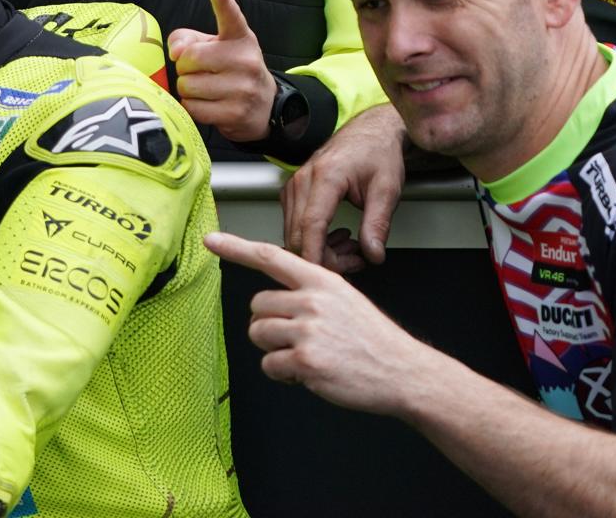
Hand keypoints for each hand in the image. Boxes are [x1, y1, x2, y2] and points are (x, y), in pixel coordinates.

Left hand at [168, 0, 276, 142]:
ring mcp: (243, 88)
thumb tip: (176, 52)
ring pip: (188, 85)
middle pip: (189, 59)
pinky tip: (208, 104)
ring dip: (188, 89)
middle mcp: (245, 60)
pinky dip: (192, 107)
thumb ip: (187, 40)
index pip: (231, 16)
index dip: (222, 1)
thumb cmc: (230, 70)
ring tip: (206, 89)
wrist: (263, 106)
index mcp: (240, 38)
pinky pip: (193, 108)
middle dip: (184, 67)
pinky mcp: (236, 113)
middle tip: (199, 72)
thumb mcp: (214, 48)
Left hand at [205, 230, 431, 416]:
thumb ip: (309, 292)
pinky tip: (307, 373)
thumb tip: (275, 299)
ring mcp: (308, 330)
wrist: (404, 372)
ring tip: (305, 355)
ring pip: (258, 333)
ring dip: (274, 349)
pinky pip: (269, 365)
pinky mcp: (305, 360)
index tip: (211, 241)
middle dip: (270, 324)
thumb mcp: (345, 299)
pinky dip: (282, 374)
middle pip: (257, 305)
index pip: (271, 257)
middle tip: (298, 338)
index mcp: (321, 281)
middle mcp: (312, 300)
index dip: (237, 248)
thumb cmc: (372, 339)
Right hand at [282, 104, 406, 272]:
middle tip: (357, 261)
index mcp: (325, 176)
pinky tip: (337, 238)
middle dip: (324, 258)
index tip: (325, 276)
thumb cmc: (377, 153)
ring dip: (320, 250)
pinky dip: (314, 239)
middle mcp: (303, 180)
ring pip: (293, 233)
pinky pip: (294, 225)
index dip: (316, 254)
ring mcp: (294, 186)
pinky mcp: (294, 192)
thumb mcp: (387, 189)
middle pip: (298, 234)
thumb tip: (373, 254)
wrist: (370, 132)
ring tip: (353, 249)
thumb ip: (378, 224)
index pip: (311, 225)